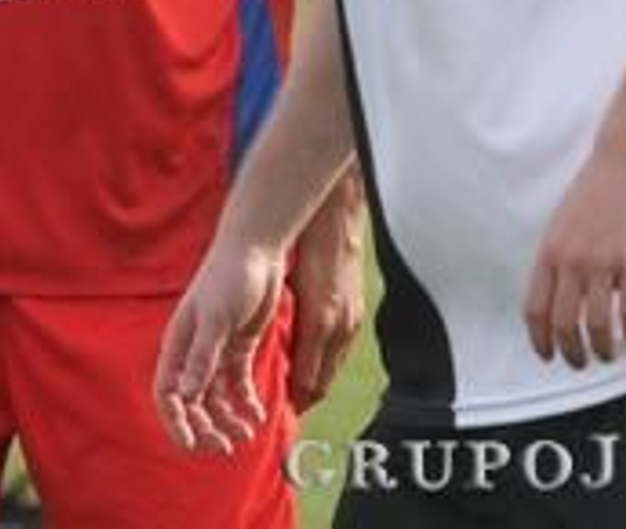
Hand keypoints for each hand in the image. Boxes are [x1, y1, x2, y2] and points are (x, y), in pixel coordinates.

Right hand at [154, 240, 285, 454]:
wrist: (256, 251)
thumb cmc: (229, 277)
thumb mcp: (216, 319)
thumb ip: (202, 358)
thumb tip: (185, 396)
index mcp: (179, 345)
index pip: (168, 394)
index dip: (176, 423)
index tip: (193, 445)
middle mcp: (194, 352)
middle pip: (192, 402)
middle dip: (206, 427)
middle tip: (227, 445)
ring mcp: (216, 350)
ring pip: (216, 397)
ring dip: (228, 419)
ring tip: (248, 432)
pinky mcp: (238, 346)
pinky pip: (238, 384)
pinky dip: (246, 401)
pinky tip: (258, 413)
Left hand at [286, 169, 365, 410]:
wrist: (338, 218)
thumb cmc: (307, 244)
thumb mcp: (289, 282)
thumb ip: (284, 315)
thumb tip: (269, 344)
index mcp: (320, 320)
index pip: (308, 377)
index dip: (293, 397)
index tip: (279, 409)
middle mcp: (340, 326)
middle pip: (323, 380)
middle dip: (305, 397)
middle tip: (286, 408)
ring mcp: (352, 320)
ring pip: (334, 368)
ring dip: (317, 381)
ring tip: (298, 391)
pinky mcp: (357, 313)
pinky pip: (342, 351)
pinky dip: (328, 362)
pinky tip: (315, 362)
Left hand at [523, 135, 625, 368]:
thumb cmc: (596, 190)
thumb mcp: (563, 222)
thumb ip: (559, 256)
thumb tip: (558, 294)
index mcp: (549, 250)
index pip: (534, 308)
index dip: (539, 339)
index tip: (547, 356)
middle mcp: (571, 259)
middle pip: (563, 323)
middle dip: (571, 352)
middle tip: (581, 364)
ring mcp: (603, 260)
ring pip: (597, 324)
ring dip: (603, 348)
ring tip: (609, 355)